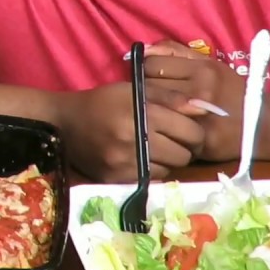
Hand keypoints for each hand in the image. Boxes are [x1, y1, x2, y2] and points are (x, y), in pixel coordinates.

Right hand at [58, 81, 206, 182]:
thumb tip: (206, 108)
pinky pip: (148, 179)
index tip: (187, 130)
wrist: (63, 123)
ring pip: (168, 170)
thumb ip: (171, 98)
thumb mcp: (134, 90)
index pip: (191, 132)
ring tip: (155, 150)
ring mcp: (125, 162)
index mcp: (143, 113)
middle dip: (183, 149)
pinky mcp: (116, 178)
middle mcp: (136, 139)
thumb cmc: (102, 102)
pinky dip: (150, 170)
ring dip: (167, 161)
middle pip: (183, 155)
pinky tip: (140, 159)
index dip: (194, 132)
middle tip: (174, 141)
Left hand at [144, 40, 244, 161]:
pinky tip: (161, 128)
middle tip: (146, 96)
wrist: (263, 125)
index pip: (152, 64)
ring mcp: (198, 117)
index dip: (145, 70)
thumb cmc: (232, 91)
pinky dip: (159, 129)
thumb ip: (177, 52)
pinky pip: (164, 133)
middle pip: (148, 87)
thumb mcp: (210, 64)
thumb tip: (144, 49)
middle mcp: (199, 91)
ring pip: (152, 110)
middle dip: (142, 90)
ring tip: (151, 110)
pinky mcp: (196, 141)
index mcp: (203, 70)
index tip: (149, 77)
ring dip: (147, 110)